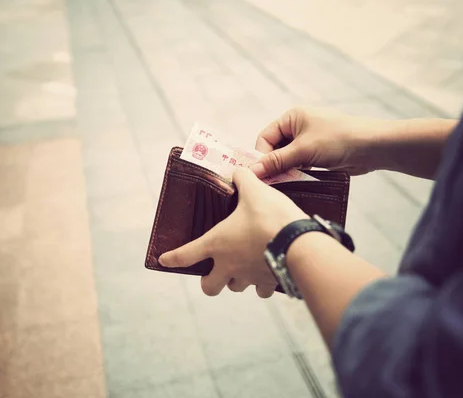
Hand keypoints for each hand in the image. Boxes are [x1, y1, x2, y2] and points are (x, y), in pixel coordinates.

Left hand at [159, 167, 306, 297]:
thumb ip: (243, 179)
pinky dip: (261, 284)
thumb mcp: (255, 190)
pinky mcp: (267, 282)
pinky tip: (267, 273)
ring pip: (235, 287)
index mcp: (217, 243)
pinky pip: (261, 290)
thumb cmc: (270, 216)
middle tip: (216, 271)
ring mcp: (248, 277)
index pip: (186, 255)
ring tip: (245, 266)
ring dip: (237, 279)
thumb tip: (240, 171)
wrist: (299, 242)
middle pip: (209, 287)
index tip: (163, 261)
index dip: (172, 258)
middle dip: (209, 281)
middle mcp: (229, 264)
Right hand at [250, 106, 384, 176]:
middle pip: (274, 149)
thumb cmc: (338, 140)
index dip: (261, 156)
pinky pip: (298, 164)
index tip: (262, 174)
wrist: (372, 147)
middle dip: (273, 165)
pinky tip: (297, 182)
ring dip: (285, 171)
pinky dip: (296, 173)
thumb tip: (253, 171)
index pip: (265, 137)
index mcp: (291, 117)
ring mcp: (308, 140)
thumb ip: (276, 161)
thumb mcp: (303, 150)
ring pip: (286, 159)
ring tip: (285, 183)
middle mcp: (297, 127)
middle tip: (272, 182)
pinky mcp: (317, 153)